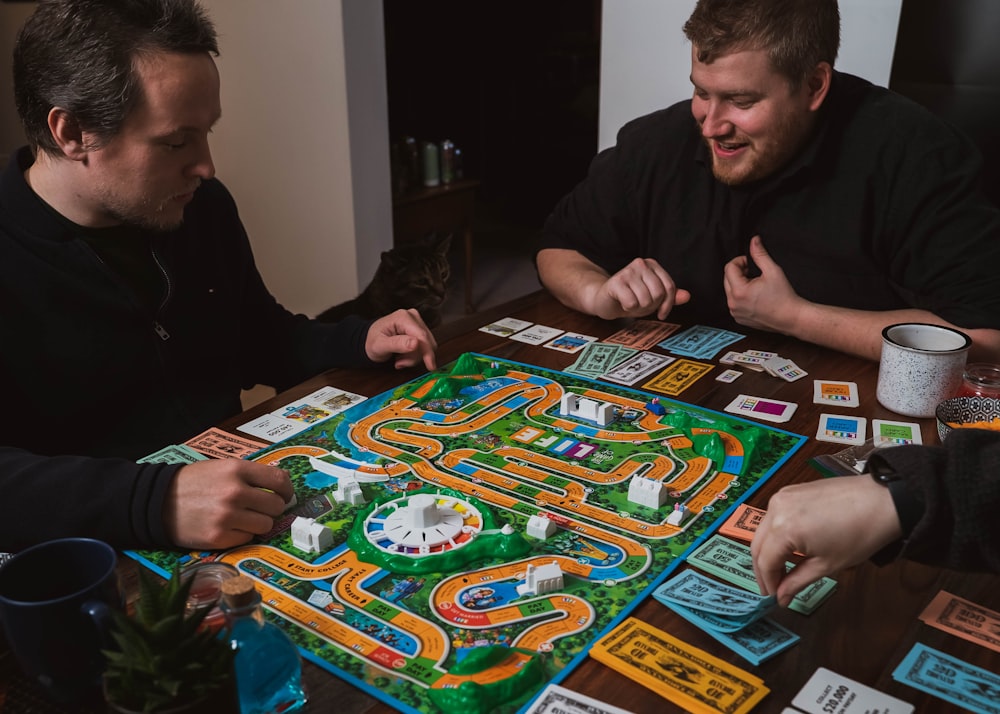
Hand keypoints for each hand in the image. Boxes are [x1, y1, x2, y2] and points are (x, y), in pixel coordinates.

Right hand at [163, 459, 294, 549]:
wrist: (158, 501)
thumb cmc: (194, 483)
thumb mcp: (222, 467)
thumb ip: (251, 473)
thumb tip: (282, 481)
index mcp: (237, 470)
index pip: (279, 480)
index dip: (287, 489)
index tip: (285, 494)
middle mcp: (235, 492)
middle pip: (276, 505)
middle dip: (272, 508)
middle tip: (260, 508)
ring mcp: (227, 516)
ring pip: (266, 525)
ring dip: (258, 522)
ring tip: (244, 518)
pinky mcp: (219, 537)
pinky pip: (248, 538)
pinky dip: (242, 534)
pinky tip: (229, 527)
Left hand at [365, 308, 437, 370]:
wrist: (369, 340)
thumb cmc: (371, 341)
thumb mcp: (380, 345)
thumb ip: (397, 344)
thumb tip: (416, 343)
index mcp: (403, 317)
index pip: (422, 336)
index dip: (427, 352)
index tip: (431, 367)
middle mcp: (413, 316)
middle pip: (426, 342)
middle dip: (414, 356)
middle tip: (399, 362)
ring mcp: (417, 322)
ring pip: (427, 346)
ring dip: (413, 357)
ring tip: (399, 359)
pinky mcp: (419, 329)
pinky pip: (424, 346)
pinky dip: (414, 355)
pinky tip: (403, 355)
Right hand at [591, 257, 690, 319]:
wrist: (604, 300)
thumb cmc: (631, 297)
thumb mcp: (653, 298)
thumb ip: (670, 296)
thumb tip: (687, 296)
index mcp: (652, 264)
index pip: (670, 287)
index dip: (668, 304)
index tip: (662, 314)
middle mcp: (641, 264)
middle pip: (658, 293)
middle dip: (651, 306)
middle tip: (641, 305)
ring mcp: (627, 271)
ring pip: (646, 299)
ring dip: (639, 308)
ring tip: (631, 303)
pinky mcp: (616, 282)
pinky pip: (632, 303)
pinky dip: (628, 308)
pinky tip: (623, 302)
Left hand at [724, 236, 805, 332]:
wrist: (791, 317)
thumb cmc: (784, 296)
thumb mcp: (772, 270)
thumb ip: (760, 254)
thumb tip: (754, 241)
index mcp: (739, 291)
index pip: (729, 267)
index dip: (741, 261)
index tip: (751, 263)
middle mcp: (733, 303)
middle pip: (727, 278)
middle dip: (739, 272)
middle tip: (754, 274)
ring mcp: (735, 312)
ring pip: (730, 290)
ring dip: (740, 284)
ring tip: (756, 286)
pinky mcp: (738, 318)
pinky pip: (734, 302)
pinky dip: (741, 296)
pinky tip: (755, 297)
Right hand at [751, 475, 902, 605]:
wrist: (881, 501)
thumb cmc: (859, 533)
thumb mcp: (827, 565)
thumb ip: (798, 581)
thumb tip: (782, 597)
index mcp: (784, 529)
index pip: (765, 562)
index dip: (768, 582)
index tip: (775, 597)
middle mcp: (775, 509)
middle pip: (757, 545)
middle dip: (763, 569)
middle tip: (773, 588)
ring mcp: (781, 497)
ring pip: (763, 530)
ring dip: (768, 551)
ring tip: (781, 570)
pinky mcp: (789, 491)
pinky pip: (773, 516)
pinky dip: (775, 534)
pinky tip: (787, 547)